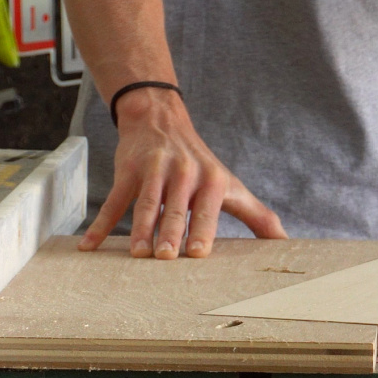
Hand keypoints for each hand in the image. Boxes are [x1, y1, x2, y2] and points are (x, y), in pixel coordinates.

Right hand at [78, 89, 286, 257]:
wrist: (162, 120)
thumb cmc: (202, 165)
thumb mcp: (231, 185)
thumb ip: (257, 215)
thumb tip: (286, 243)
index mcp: (212, 181)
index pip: (207, 209)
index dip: (202, 230)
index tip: (198, 253)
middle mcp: (184, 173)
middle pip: (175, 209)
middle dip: (170, 232)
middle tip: (164, 257)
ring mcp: (154, 171)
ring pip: (145, 204)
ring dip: (139, 229)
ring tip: (137, 255)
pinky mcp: (128, 171)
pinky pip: (114, 200)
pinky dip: (101, 224)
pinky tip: (90, 247)